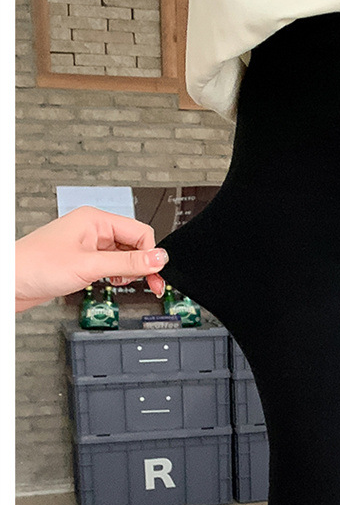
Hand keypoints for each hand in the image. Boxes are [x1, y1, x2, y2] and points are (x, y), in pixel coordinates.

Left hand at [15, 206, 168, 312]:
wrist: (11, 281)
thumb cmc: (36, 266)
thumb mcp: (90, 265)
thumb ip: (128, 262)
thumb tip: (158, 258)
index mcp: (95, 219)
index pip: (139, 231)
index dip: (150, 254)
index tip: (156, 274)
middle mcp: (93, 229)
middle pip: (134, 243)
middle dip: (143, 264)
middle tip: (152, 285)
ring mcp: (88, 245)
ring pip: (123, 255)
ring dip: (129, 271)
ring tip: (123, 282)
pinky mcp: (83, 260)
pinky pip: (111, 264)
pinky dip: (116, 275)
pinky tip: (111, 282)